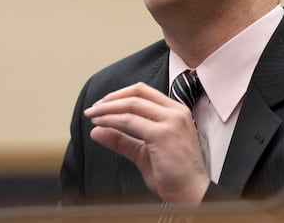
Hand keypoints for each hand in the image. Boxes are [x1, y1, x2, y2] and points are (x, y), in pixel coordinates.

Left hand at [84, 82, 209, 204]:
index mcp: (176, 111)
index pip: (145, 92)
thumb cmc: (173, 175)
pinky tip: (101, 124)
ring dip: (108, 108)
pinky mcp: (163, 134)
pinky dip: (111, 120)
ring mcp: (171, 121)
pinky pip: (130, 121)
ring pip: (132, 104)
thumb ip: (122, 140)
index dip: (120, 95)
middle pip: (138, 92)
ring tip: (93, 115)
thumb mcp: (143, 153)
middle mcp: (176, 111)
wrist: (191, 191)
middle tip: (93, 108)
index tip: (103, 104)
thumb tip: (98, 130)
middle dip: (111, 98)